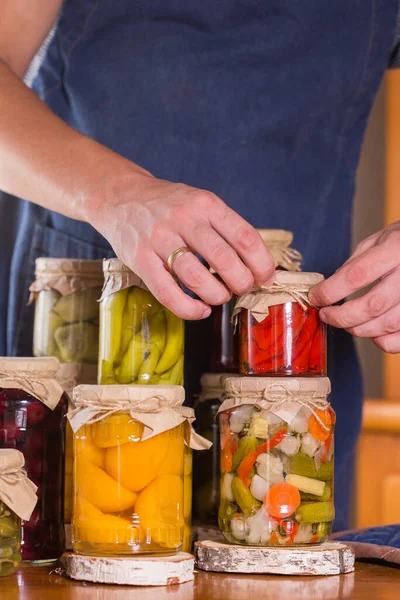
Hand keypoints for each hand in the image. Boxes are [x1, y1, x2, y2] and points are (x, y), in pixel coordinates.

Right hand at [87, 170, 274, 319]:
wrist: (120, 196)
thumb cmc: (169, 205)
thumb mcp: (200, 203)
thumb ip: (224, 229)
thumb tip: (255, 266)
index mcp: (206, 204)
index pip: (245, 237)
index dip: (261, 263)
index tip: (265, 278)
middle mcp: (183, 218)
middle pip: (224, 259)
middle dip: (241, 283)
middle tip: (241, 289)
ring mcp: (159, 238)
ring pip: (196, 278)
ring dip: (216, 296)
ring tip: (219, 296)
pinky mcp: (139, 258)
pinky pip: (167, 292)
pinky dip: (189, 309)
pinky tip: (200, 310)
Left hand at [309, 222, 399, 352]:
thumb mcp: (379, 239)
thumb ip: (356, 263)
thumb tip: (330, 287)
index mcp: (394, 250)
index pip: (356, 276)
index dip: (330, 291)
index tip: (315, 296)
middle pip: (372, 306)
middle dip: (341, 316)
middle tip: (326, 315)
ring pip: (387, 325)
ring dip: (359, 329)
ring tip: (345, 322)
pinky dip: (382, 341)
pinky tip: (372, 331)